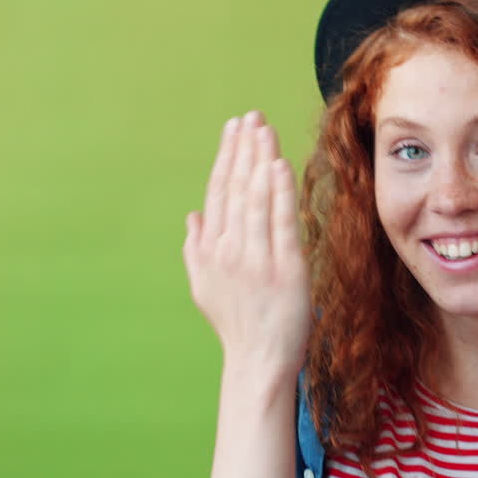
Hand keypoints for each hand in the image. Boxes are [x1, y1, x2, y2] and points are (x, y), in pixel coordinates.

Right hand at [182, 110, 310, 375]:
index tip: (234, 128)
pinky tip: (279, 166)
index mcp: (209, 250)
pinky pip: (280, 224)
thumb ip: (195, 248)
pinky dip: (279, 193)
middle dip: (243, 149)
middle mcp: (228, 251)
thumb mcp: (204, 286)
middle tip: (251, 117)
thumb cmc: (236, 323)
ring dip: (260, 161)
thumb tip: (192, 216)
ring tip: (264, 130)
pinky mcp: (285, 270)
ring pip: (255, 200)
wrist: (259, 360)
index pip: (218, 192)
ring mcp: (256, 260)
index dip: (227, 157)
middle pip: (235, 189)